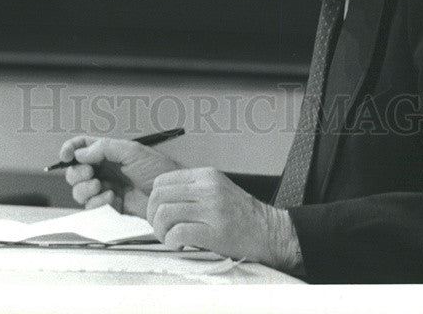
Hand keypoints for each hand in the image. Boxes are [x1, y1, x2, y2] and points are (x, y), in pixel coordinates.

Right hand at [58, 136, 181, 218]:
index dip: (70, 149)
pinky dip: (96, 203)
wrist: (167, 195)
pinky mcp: (108, 205)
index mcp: (108, 151)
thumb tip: (80, 153)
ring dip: (84, 189)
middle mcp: (104, 169)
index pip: (82, 146)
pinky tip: (110, 198)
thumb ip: (104, 148)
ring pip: (79, 190)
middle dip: (77, 173)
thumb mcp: (132, 151)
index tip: (66, 155)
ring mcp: (105, 187)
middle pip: (75, 170)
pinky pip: (90, 206)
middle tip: (90, 173)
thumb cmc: (157, 169)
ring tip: (100, 186)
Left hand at [146, 167, 300, 269]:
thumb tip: (162, 201)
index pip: (162, 181)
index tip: (158, 215)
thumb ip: (194, 190)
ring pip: (165, 213)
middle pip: (159, 197)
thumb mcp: (218, 190)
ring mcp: (212, 209)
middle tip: (161, 230)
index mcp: (207, 176)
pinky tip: (180, 246)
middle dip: (152, 217)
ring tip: (171, 239)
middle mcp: (208, 188)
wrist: (270, 232)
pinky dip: (172, 242)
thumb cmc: (243, 216)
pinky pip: (178, 232)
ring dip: (160, 232)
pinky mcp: (215, 231)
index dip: (153, 201)